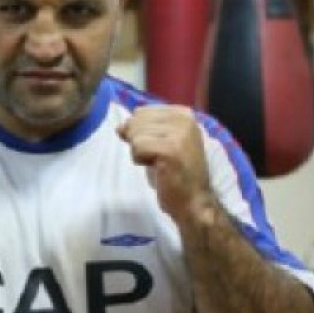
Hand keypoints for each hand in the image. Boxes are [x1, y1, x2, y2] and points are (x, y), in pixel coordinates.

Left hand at [117, 105, 211, 226]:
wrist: (193, 201)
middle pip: (136, 120)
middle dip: (138, 141)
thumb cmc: (175, 174)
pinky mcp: (172, 148)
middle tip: (157, 157)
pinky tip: (157, 168)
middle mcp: (184, 119)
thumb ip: (141, 130)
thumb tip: (119, 127)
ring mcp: (180, 133)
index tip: (156, 148)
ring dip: (139, 152)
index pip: (141, 111)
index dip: (139, 131)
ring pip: (135, 133)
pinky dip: (140, 160)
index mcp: (183, 114)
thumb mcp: (158, 144)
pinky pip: (137, 147)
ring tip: (158, 163)